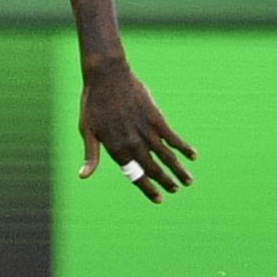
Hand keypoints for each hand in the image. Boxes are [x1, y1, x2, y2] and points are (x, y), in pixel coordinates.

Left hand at [78, 60, 195, 202]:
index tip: (159, 199)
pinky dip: (183, 147)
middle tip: (175, 190)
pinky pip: (173, 137)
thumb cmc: (93, 104)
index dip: (147, 188)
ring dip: (178, 169)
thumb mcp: (87, 130)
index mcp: (115, 148)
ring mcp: (146, 130)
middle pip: (153, 168)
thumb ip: (91, 155)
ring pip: (166, 156)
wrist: (107, 76)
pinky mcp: (156, 118)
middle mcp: (132, 142)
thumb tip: (83, 176)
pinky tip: (193, 155)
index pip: (134, 174)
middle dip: (165, 181)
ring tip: (188, 181)